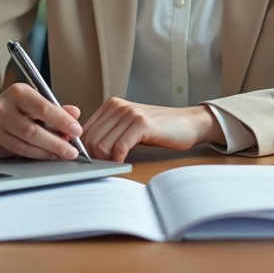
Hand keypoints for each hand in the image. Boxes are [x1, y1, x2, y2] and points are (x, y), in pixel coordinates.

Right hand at [0, 85, 83, 160]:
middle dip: (57, 141)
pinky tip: (45, 156)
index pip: (43, 107)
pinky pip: (13, 152)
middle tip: (72, 150)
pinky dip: (33, 155)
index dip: (62, 120)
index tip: (77, 130)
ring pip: (24, 143)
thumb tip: (74, 113)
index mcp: (18, 92)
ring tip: (62, 154)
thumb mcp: (31, 104)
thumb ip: (53, 109)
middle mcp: (2, 106)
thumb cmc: (9, 112)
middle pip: (34, 129)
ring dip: (47, 151)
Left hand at [82, 99, 224, 161]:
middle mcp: (118, 106)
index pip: (85, 131)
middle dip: (94, 157)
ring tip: (115, 165)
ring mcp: (130, 114)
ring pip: (102, 144)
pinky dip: (118, 160)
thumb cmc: (159, 128)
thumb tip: (86, 152)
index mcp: (112, 105)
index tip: (93, 161)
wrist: (188, 123)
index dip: (85, 150)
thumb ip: (110, 132)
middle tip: (104, 167)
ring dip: (106, 160)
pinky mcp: (141, 124)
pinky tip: (123, 163)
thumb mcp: (129, 126)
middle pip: (90, 139)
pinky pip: (119, 147)